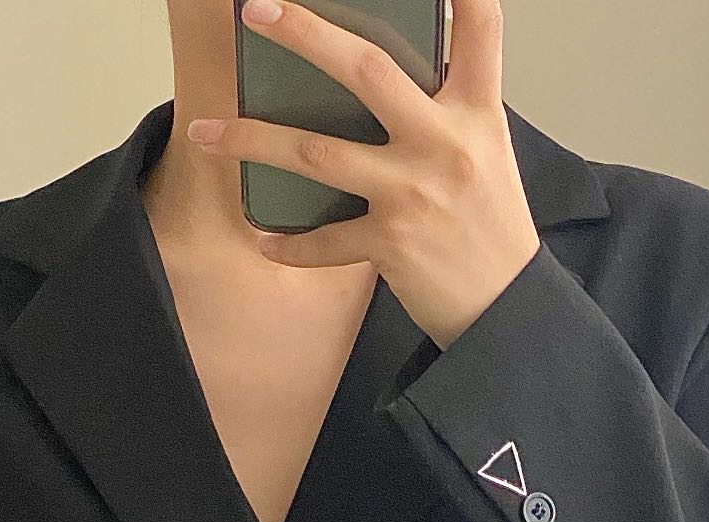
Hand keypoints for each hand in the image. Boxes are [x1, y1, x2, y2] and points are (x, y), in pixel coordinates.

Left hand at [189, 0, 540, 349]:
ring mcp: (413, 193)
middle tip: (258, 9)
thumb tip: (383, 79)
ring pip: (318, 154)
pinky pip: (325, 241)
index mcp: (476, 113)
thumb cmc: (491, 225)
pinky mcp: (391, 243)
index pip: (480, 31)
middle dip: (306, 35)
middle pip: (367, 71)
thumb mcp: (486, 151)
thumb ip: (445, 109)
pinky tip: (264, 241)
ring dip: (252, 141)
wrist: (505, 306)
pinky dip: (291, 244)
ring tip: (203, 132)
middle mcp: (443, 144)